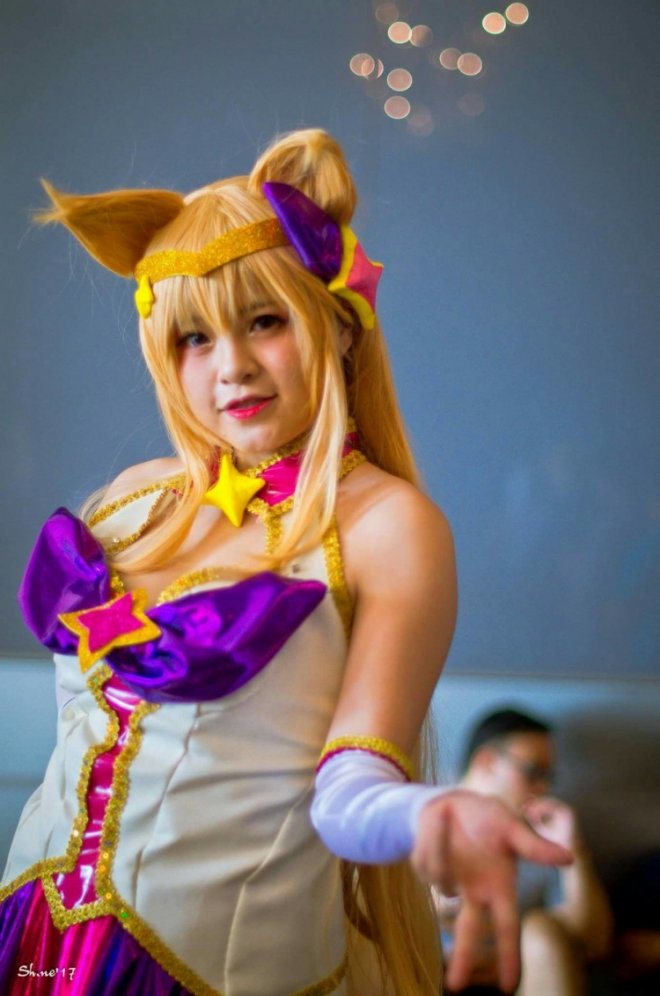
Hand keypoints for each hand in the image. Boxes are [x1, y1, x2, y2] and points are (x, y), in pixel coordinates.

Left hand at [411, 789, 571, 992]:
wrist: (453, 800)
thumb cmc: (489, 818)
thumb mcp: (511, 826)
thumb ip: (534, 846)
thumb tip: (569, 859)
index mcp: (500, 886)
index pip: (507, 927)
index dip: (508, 956)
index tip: (507, 988)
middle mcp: (474, 893)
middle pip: (469, 931)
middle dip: (464, 959)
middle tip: (457, 988)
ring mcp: (449, 883)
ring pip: (440, 876)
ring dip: (440, 845)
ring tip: (445, 815)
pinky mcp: (425, 871)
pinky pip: (424, 857)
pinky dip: (431, 835)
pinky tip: (438, 821)